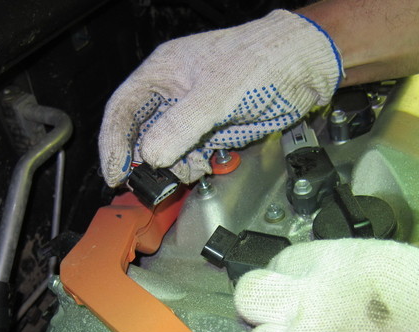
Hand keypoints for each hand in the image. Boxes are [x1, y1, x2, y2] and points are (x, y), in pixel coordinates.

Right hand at [98, 10, 341, 185]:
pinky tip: (202, 167)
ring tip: (187, 171)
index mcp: (164, 72)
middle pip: (142, 133)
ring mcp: (194, 113)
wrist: (304, 65)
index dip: (114, 144)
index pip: (123, 110)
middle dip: (144, 160)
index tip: (114, 173)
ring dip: (172, 166)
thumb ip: (182, 125)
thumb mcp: (217, 93)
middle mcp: (174, 93)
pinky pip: (191, 154)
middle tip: (148, 184)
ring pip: (166, 148)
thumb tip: (152, 155)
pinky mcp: (214, 129)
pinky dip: (192, 165)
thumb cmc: (263, 59)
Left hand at [234, 239, 418, 331]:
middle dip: (269, 310)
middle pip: (250, 298)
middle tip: (297, 329)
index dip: (293, 284)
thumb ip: (344, 273)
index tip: (305, 299)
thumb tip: (317, 285)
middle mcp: (308, 302)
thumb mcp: (399, 266)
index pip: (280, 264)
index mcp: (335, 262)